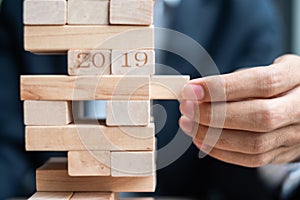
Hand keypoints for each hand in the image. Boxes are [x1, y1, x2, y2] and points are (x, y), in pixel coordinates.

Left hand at [179, 54, 299, 166]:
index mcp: (298, 77)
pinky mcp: (284, 153)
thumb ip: (238, 81)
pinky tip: (201, 140)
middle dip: (214, 114)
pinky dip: (222, 151)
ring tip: (188, 123)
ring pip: (254, 143)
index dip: (223, 87)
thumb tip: (198, 92)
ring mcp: (295, 135)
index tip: (192, 90)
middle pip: (258, 117)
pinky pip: (253, 159)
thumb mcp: (269, 70)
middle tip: (186, 107)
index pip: (262, 83)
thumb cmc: (281, 84)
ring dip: (213, 135)